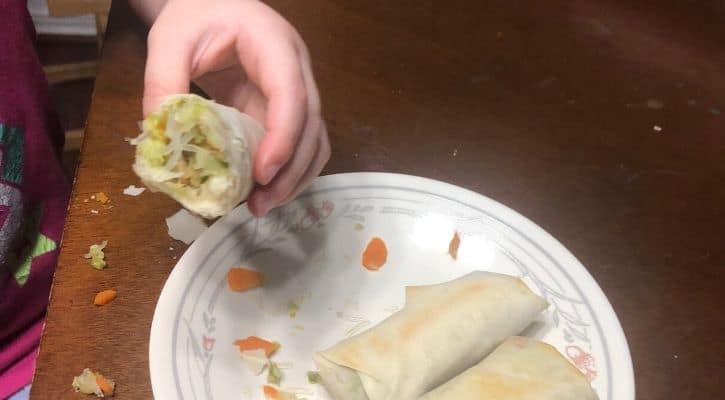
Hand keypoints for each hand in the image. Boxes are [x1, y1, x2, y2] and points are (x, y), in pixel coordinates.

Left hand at [142, 0, 329, 216]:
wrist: (212, 5)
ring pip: (315, 141)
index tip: (262, 174)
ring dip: (295, 177)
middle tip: (261, 204)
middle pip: (312, 125)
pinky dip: (288, 172)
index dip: (283, 137)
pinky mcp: (285, 110)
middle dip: (291, 170)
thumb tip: (161, 138)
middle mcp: (298, 69)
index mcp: (275, 45)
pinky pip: (301, 145)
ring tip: (262, 205)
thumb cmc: (195, 14)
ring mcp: (298, 91)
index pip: (292, 95)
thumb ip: (162, 82)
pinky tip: (264, 191)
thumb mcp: (169, 39)